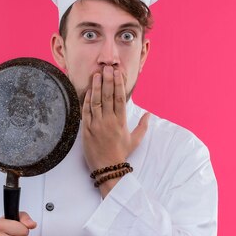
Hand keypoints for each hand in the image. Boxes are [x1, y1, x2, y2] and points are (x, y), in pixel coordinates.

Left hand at [82, 66, 148, 193]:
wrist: (107, 168)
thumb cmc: (121, 153)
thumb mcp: (135, 140)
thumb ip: (142, 126)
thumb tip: (149, 114)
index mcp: (121, 122)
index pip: (120, 98)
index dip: (119, 84)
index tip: (118, 73)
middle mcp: (109, 121)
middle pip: (108, 96)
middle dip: (108, 80)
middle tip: (107, 68)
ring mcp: (97, 124)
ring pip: (96, 101)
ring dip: (96, 87)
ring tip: (96, 74)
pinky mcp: (87, 129)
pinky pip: (86, 112)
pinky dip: (86, 100)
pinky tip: (87, 91)